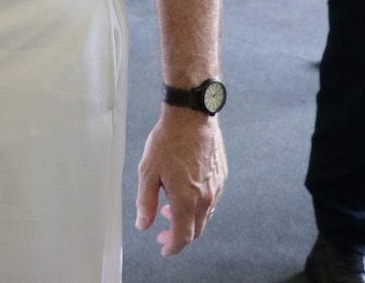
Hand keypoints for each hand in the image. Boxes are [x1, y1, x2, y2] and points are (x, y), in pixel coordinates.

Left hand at [135, 109, 225, 256]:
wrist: (191, 117)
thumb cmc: (168, 140)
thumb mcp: (147, 171)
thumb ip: (145, 201)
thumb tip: (143, 224)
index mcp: (187, 199)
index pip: (183, 236)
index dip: (172, 246)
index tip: (164, 248)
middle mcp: (206, 198)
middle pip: (195, 230)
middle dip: (178, 236)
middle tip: (163, 233)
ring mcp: (216, 188)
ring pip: (204, 216)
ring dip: (187, 219)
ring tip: (168, 209)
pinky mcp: (221, 177)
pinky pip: (211, 200)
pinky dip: (197, 205)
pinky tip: (184, 193)